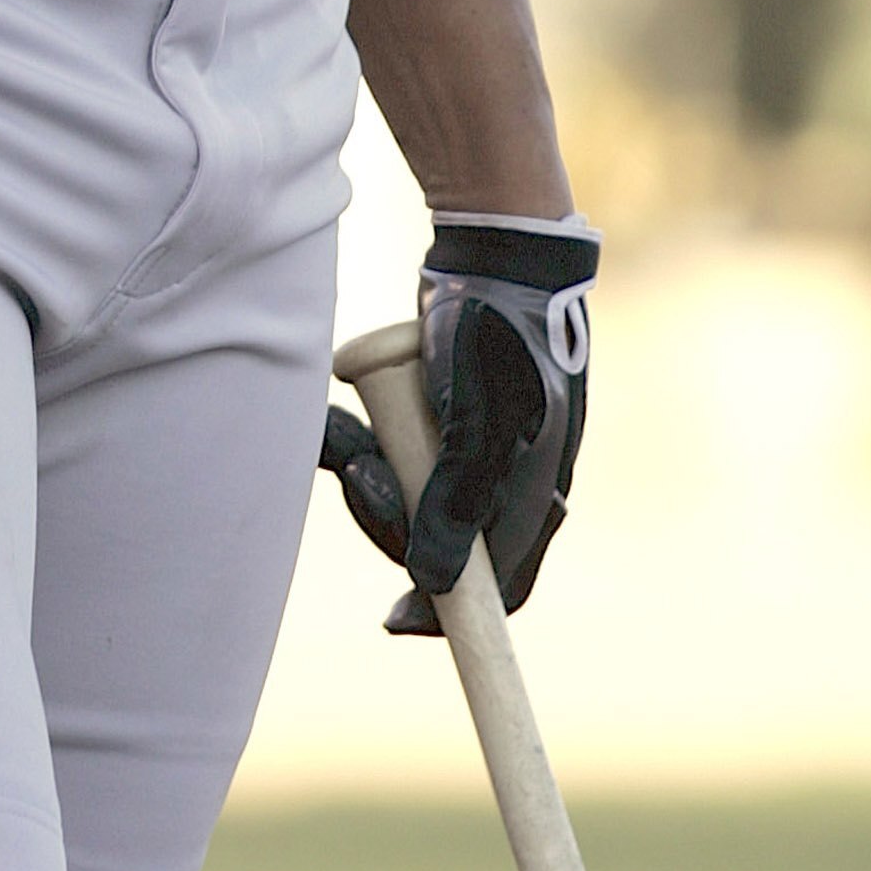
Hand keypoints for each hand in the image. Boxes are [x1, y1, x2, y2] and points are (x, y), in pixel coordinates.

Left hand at [321, 216, 596, 634]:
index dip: (449, 612)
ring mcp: (479, 447)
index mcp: (533, 493)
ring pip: (413, 494)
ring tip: (342, 437)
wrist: (494, 249)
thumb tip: (433, 583)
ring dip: (369, 472)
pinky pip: (400, 453)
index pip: (499, 587)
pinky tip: (337, 423)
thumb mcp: (475, 423)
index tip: (393, 621)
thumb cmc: (494, 335)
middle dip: (388, 514)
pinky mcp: (446, 416)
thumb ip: (455, 503)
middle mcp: (510, 479)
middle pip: (441, 540)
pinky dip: (366, 441)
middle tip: (354, 471)